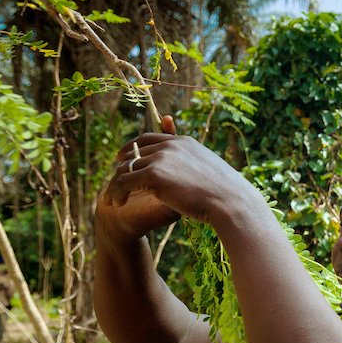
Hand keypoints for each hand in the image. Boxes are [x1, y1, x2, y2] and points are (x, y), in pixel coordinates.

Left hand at [102, 117, 261, 227]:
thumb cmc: (225, 193)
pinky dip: (116, 192)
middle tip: (114, 180)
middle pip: (134, 151)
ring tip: (111, 199)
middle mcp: (170, 145)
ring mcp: (161, 158)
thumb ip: (196, 167)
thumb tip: (196, 176)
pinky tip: (116, 204)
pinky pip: (124, 181)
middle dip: (122, 165)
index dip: (132, 147)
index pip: (148, 138)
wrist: (230, 201)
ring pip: (126, 167)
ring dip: (116, 183)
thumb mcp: (210, 173)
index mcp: (182, 142)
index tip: (123, 157)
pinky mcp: (153, 175)